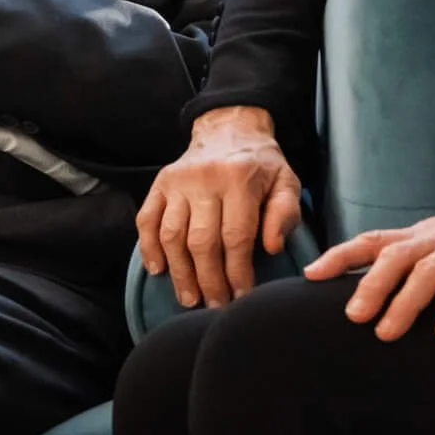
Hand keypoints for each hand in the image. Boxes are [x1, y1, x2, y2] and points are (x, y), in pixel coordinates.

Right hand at [137, 106, 303, 307]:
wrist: (230, 128)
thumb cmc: (262, 164)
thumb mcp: (287, 182)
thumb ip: (285, 213)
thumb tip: (271, 247)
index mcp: (239, 179)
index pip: (236, 237)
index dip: (237, 272)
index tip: (241, 297)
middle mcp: (205, 178)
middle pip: (201, 241)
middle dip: (208, 280)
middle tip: (215, 306)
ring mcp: (178, 181)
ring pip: (172, 235)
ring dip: (179, 272)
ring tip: (189, 298)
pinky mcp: (160, 183)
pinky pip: (147, 219)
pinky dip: (148, 247)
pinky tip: (157, 270)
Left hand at [304, 211, 434, 341]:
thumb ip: (407, 267)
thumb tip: (364, 297)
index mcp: (417, 235)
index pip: (371, 240)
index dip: (339, 255)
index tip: (311, 275)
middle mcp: (434, 236)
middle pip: (395, 256)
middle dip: (370, 285)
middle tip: (353, 317)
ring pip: (427, 271)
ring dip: (405, 302)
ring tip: (386, 333)